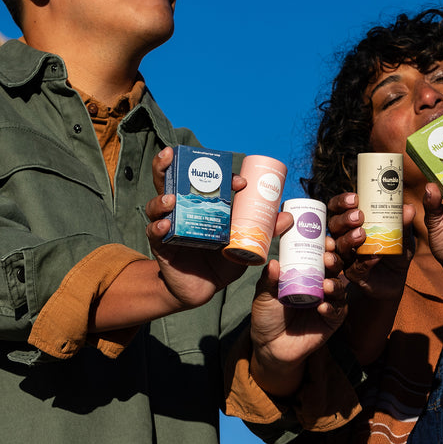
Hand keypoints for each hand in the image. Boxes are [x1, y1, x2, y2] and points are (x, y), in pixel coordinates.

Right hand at [145, 147, 286, 308]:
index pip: (205, 180)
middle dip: (166, 164)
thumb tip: (287, 217)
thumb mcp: (243, 244)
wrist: (203, 290)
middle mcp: (182, 209)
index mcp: (201, 204)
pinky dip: (158, 226)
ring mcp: (169, 226)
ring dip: (162, 198)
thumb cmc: (221, 262)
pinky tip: (166, 224)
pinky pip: (155, 232)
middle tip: (171, 153)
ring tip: (172, 198)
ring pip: (158, 204)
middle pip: (170, 180)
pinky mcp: (161, 245)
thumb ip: (263, 231)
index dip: (221, 175)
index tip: (240, 182)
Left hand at [249, 246, 347, 396]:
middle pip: (334, 269)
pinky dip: (331, 308)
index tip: (324, 239)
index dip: (324, 247)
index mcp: (306, 274)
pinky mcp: (331, 321)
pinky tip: (322, 307)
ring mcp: (327, 302)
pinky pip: (337, 312)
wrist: (269, 346)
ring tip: (326, 285)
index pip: (319, 256)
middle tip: (327, 257)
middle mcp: (320, 285)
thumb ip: (269, 280)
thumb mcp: (264, 295)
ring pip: (339, 289)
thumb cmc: (267, 315)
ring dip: (335, 284)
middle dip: (334, 261)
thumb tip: (273, 262)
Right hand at [327, 192, 413, 301]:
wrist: (396, 279)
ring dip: (348, 239)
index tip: (354, 198)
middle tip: (358, 216)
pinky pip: (354, 268)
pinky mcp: (354, 275)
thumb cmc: (393, 251)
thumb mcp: (401, 235)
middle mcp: (345, 238)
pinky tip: (375, 257)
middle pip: (334, 225)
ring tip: (362, 234)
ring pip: (339, 246)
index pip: (338, 208)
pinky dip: (364, 261)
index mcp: (352, 223)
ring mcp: (348, 257)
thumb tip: (408, 208)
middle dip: (344, 219)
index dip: (341, 202)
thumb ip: (403, 223)